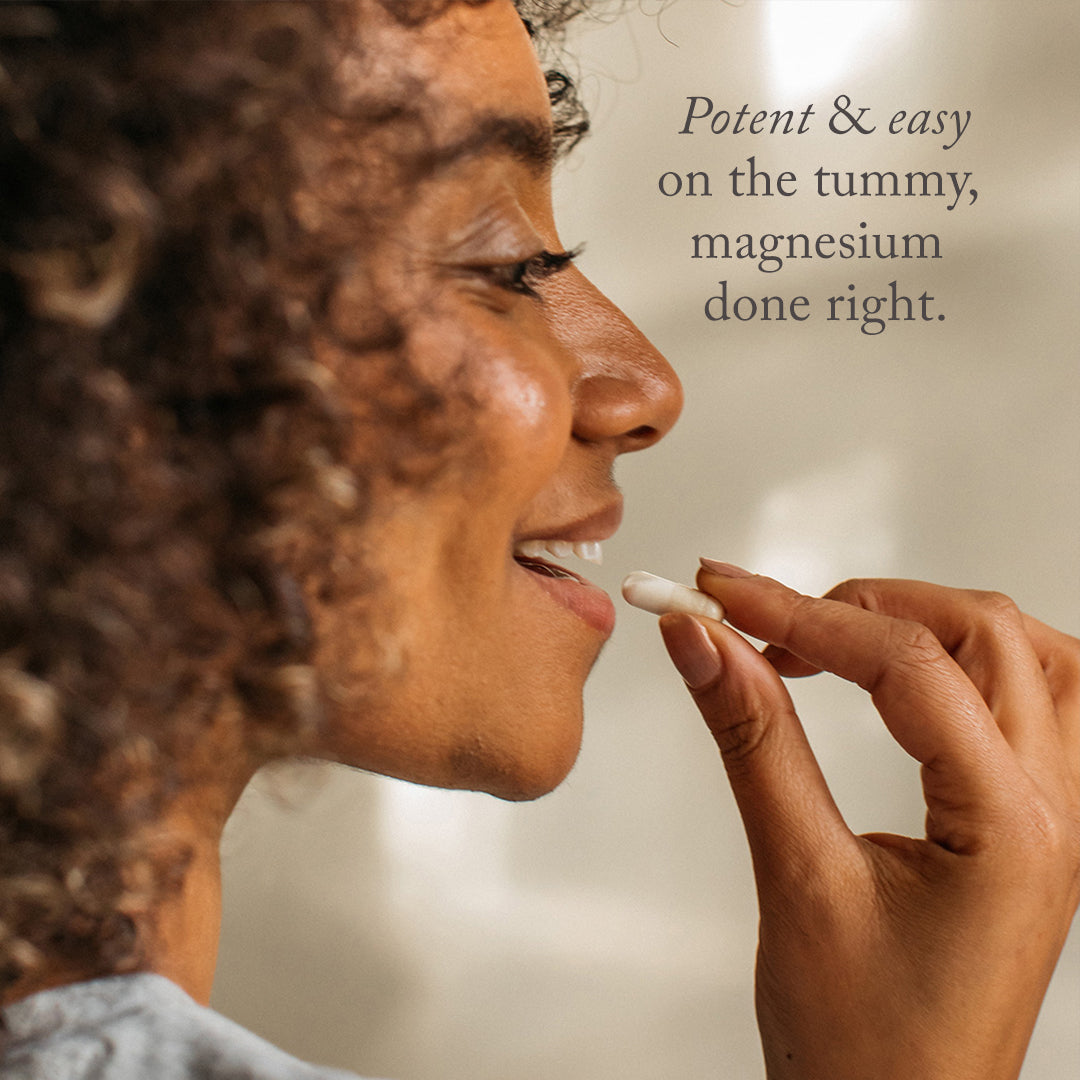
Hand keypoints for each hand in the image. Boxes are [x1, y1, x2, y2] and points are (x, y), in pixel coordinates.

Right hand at [658, 565, 1079, 1079]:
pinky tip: (911, 674)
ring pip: (1029, 659)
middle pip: (986, 636)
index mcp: (1010, 828)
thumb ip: (754, 742)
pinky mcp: (1023, 832)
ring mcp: (1051, 822)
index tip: (722, 596)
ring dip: (932, 622)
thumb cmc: (865, 1053)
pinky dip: (964, 664)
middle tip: (764, 611)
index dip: (803, 615)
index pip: (908, 665)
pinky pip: (1030, 707)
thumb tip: (708, 646)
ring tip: (839, 627)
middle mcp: (1052, 814)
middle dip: (865, 603)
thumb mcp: (798, 880)